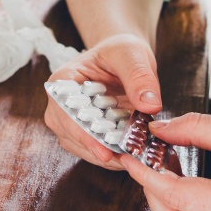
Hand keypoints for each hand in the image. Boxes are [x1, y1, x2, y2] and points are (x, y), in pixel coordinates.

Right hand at [43, 33, 164, 168]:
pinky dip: (117, 156)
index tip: (105, 153)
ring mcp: (71, 124)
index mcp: (62, 83)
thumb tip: (149, 104)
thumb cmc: (120, 51)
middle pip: (74, 137)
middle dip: (103, 151)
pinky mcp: (87, 136)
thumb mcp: (131, 53)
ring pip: (86, 150)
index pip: (67, 114)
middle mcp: (60, 107)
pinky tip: (135, 154)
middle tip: (132, 159)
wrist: (123, 59)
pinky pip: (99, 152)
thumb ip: (139, 76)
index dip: (84, 136)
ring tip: (138, 157)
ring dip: (112, 156)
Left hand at [119, 113, 210, 210]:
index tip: (130, 154)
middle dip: (151, 194)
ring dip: (165, 202)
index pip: (178, 197)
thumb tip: (159, 128)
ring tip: (163, 166)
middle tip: (145, 160)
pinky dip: (182, 208)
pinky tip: (182, 179)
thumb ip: (198, 129)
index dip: (148, 175)